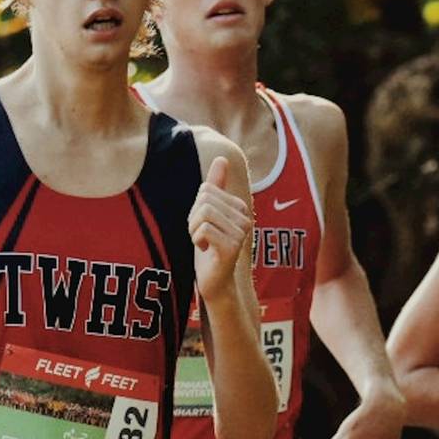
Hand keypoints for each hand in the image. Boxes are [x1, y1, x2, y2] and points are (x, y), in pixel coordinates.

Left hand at [189, 157, 252, 300]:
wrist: (214, 280)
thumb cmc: (209, 246)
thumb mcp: (207, 213)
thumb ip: (215, 186)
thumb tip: (222, 157)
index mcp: (239, 207)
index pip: (206, 190)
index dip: (195, 208)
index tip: (203, 225)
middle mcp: (245, 218)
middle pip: (204, 201)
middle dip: (193, 218)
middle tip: (201, 236)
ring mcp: (241, 233)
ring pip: (203, 214)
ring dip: (193, 230)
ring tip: (202, 242)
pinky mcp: (232, 247)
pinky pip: (203, 230)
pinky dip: (196, 240)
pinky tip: (205, 250)